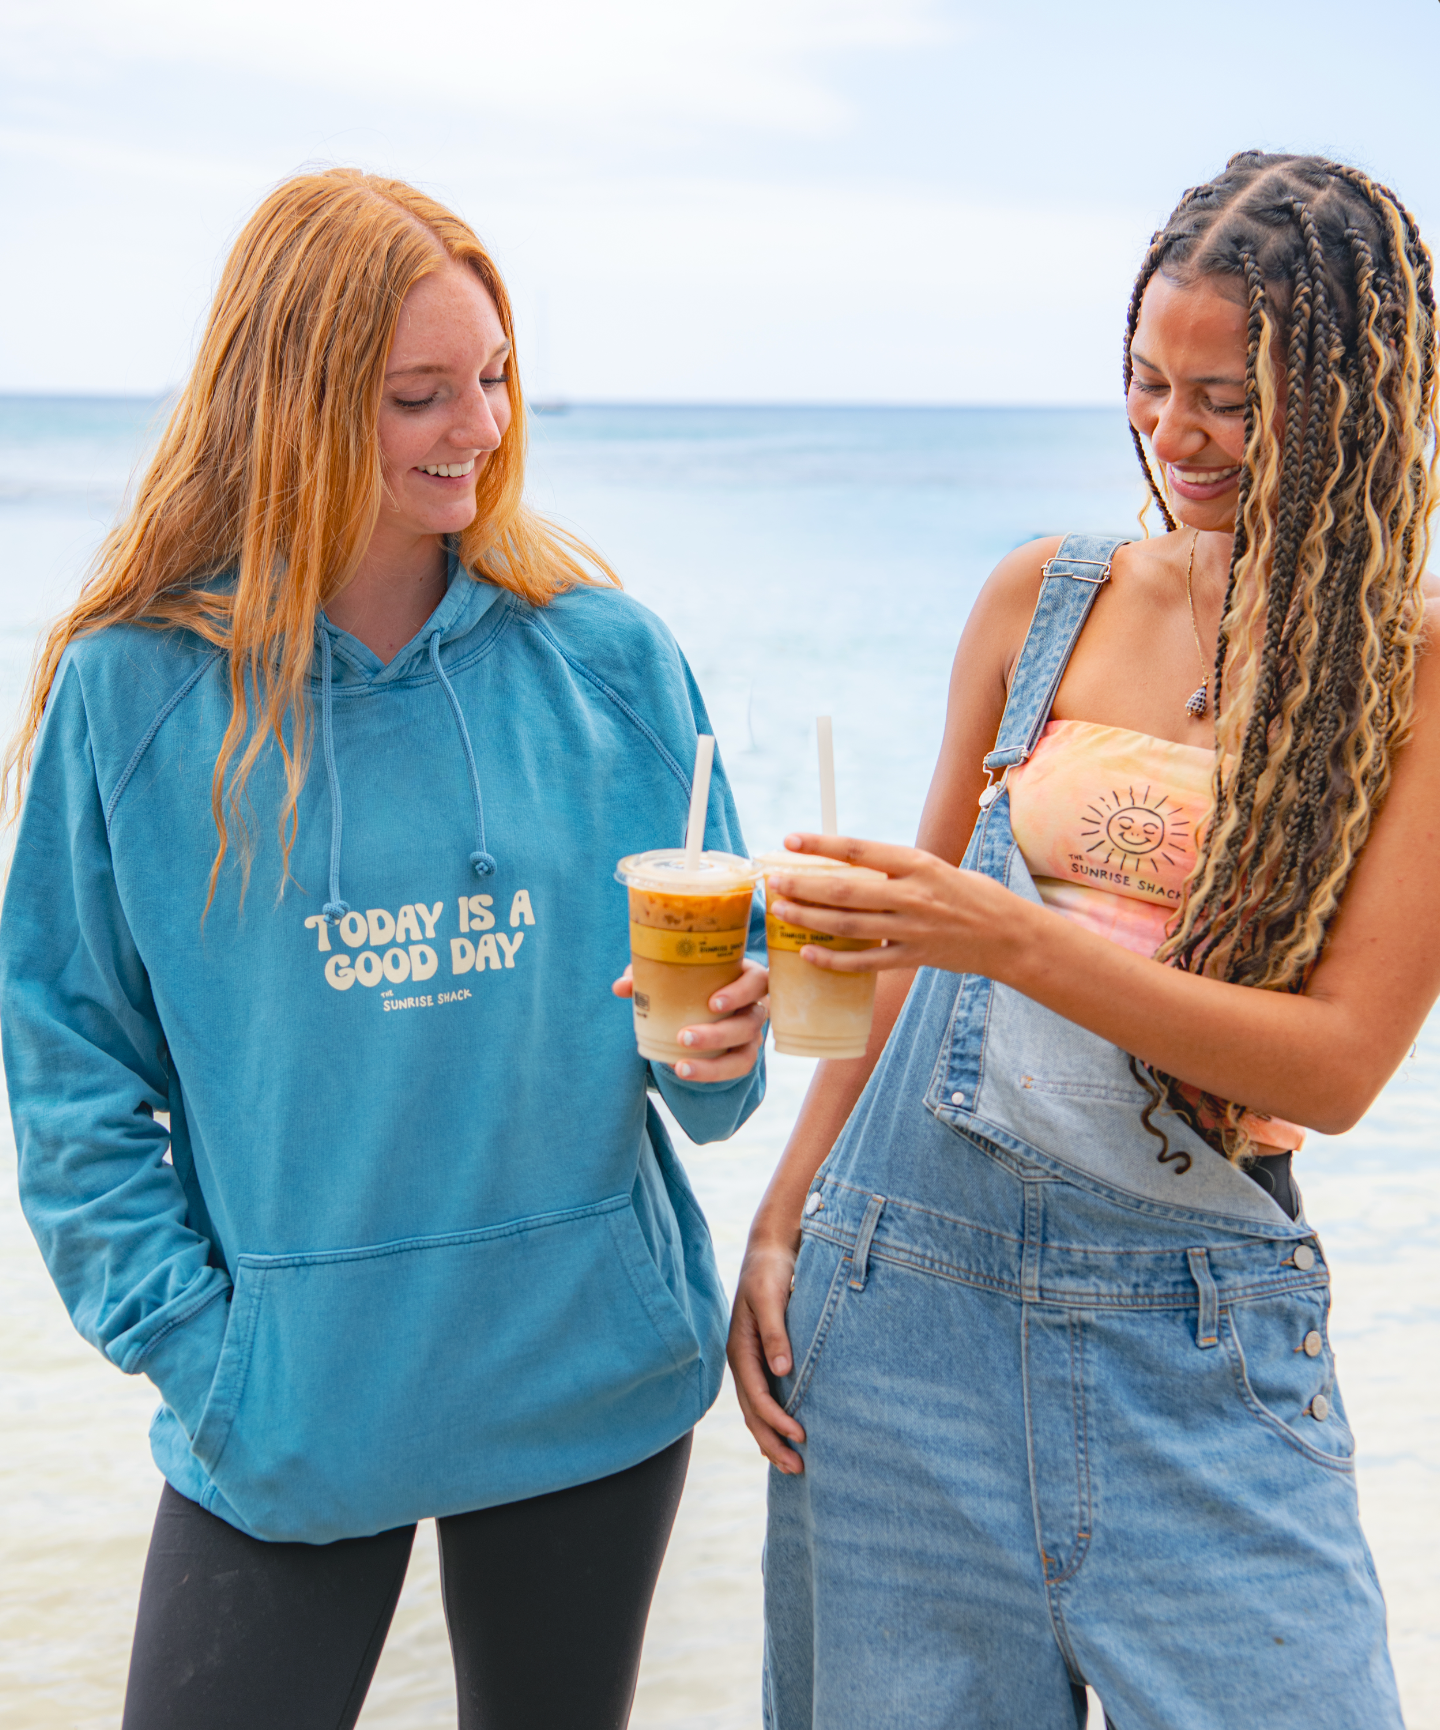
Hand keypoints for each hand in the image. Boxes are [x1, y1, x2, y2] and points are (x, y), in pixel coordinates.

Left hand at [611, 957, 768, 1080]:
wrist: (701, 1002)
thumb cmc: (692, 979)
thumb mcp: (675, 973)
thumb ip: (649, 975)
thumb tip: (621, 986)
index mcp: (745, 977)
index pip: (758, 981)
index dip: (741, 992)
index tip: (712, 1003)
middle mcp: (755, 1007)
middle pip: (750, 1023)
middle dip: (719, 1034)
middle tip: (684, 1036)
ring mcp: (752, 1035)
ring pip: (745, 1055)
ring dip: (714, 1064)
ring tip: (681, 1066)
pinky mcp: (743, 1056)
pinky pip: (733, 1070)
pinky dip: (709, 1072)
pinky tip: (682, 1069)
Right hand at [728, 1235, 806, 1472]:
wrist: (769, 1251)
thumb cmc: (769, 1271)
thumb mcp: (770, 1298)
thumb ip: (775, 1333)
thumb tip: (781, 1371)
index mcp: (739, 1349)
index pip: (756, 1397)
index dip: (777, 1420)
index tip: (801, 1436)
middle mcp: (742, 1360)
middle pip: (752, 1413)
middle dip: (772, 1442)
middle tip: (799, 1468)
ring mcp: (750, 1362)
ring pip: (756, 1411)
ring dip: (771, 1438)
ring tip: (793, 1465)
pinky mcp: (762, 1358)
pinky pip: (763, 1399)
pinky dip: (772, 1422)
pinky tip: (786, 1437)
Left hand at [766, 832, 1022, 978]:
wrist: (1010, 935)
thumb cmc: (970, 894)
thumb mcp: (936, 868)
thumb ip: (895, 869)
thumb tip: (847, 864)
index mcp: (919, 864)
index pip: (860, 851)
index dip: (822, 845)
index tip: (790, 840)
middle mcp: (913, 895)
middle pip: (846, 890)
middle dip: (804, 885)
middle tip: (774, 880)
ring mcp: (912, 930)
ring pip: (849, 925)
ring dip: (810, 919)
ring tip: (781, 911)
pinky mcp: (913, 958)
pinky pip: (866, 962)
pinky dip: (834, 960)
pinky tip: (807, 954)